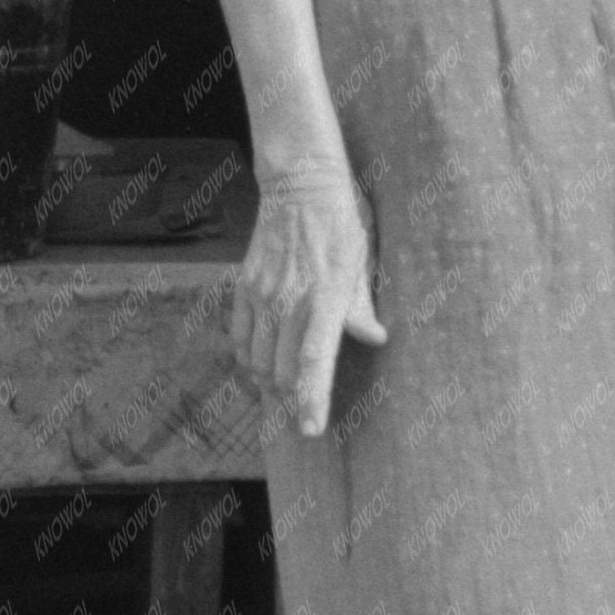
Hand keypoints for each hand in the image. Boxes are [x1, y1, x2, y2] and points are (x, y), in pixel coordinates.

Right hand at [234, 167, 386, 436]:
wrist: (300, 186)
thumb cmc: (341, 224)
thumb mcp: (364, 263)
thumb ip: (362, 307)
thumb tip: (374, 338)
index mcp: (326, 297)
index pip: (314, 361)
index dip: (311, 399)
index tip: (311, 429)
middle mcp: (290, 301)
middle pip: (280, 370)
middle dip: (290, 401)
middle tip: (301, 418)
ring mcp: (263, 294)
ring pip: (256, 359)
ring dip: (268, 385)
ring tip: (281, 399)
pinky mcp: (245, 287)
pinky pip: (239, 337)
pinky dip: (247, 360)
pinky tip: (257, 371)